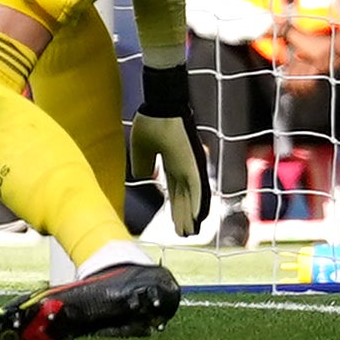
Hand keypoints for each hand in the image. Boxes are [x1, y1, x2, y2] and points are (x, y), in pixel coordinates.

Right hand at [127, 64, 212, 232]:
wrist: (160, 106)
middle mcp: (183, 168)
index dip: (174, 208)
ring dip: (191, 215)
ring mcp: (190, 167)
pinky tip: (196, 218)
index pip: (175, 192)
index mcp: (172, 164)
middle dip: (182, 216)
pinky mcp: (193, 164)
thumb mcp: (141, 148)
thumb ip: (142, 163)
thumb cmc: (151, 120)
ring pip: (192, 197)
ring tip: (190, 232)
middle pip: (184, 198)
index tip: (175, 223)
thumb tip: (142, 176)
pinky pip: (198, 188)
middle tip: (184, 234)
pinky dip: (198, 203)